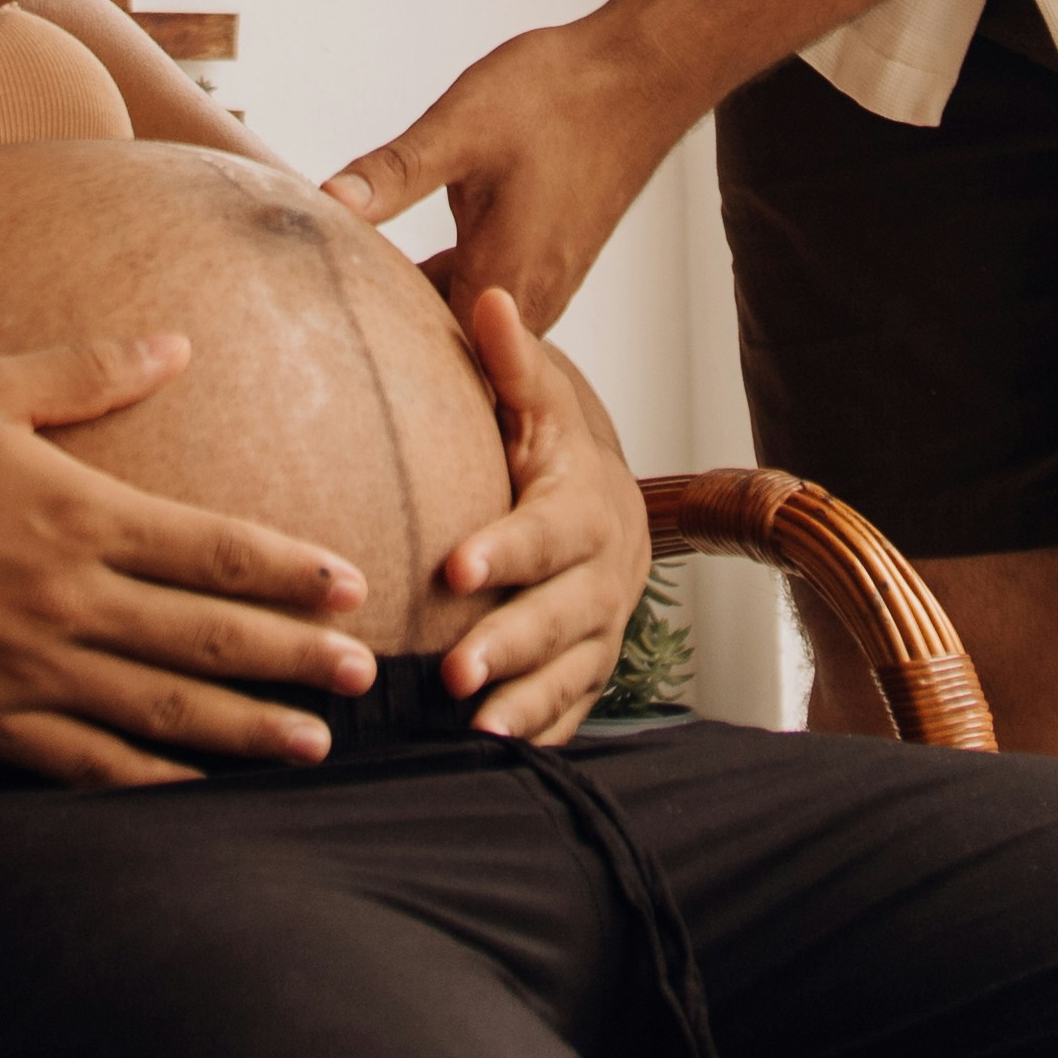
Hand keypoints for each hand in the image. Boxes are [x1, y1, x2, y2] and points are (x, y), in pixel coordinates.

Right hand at [0, 337, 376, 782]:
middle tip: (365, 675)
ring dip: (243, 731)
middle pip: (204, 639)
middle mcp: (63, 600)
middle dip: (293, 659)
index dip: (288, 571)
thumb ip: (90, 372)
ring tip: (313, 745)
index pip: (211, 548)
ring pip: (158, 712)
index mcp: (76, 514)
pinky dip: (147, 779)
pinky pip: (82, 761)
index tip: (350, 584)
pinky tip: (197, 789)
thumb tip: (179, 344)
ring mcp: (24, 670)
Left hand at [325, 17, 689, 331]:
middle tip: (319, 339)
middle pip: (446, 353)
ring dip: (418, 318)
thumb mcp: (457, 129)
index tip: (322, 353)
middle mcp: (527, 302)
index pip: (428, 364)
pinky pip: (486, 299)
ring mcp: (543, 285)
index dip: (375, 364)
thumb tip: (325, 200)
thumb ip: (391, 174)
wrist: (638, 77)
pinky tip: (404, 269)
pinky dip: (445, 290)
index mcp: (501, 284)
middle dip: (389, 347)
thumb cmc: (555, 98)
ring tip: (351, 309)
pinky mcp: (547, 262)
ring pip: (467, 325)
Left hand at [431, 287, 642, 742]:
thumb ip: (508, 359)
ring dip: (524, 703)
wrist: (604, 500)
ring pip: (570, 673)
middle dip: (511, 645)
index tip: (452, 569)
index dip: (504, 551)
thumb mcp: (535, 395)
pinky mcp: (587, 671)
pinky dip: (537, 733)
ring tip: (472, 731)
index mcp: (585, 505)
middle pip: (563, 615)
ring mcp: (600, 630)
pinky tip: (491, 760)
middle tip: (453, 672)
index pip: (544, 532)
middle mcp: (604, 574)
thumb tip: (487, 296)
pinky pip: (569, 710)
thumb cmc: (550, 443)